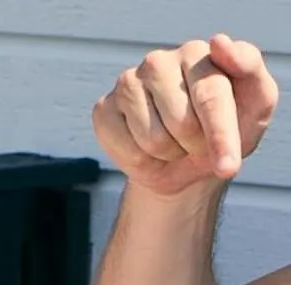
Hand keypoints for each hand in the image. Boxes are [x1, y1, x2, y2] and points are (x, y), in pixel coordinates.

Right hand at [93, 34, 277, 196]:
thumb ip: (249, 68)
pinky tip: (148, 150)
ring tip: (175, 144)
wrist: (186, 160)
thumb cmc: (227, 126)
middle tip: (199, 142)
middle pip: (181, 122)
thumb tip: (218, 42)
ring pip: (153, 140)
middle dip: (196, 145)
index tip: (228, 167)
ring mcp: (127, 84)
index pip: (210, 97)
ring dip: (170, 154)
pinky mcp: (103, 109)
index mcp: (199, 54)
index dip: (221, 137)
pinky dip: (143, 162)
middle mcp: (159, 61)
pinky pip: (127, 151)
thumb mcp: (255, 103)